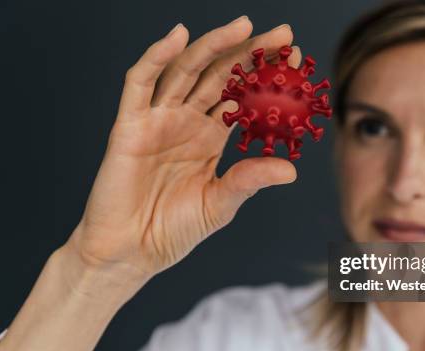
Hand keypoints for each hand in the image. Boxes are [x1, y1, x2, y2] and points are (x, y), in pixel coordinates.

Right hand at [63, 17, 300, 291]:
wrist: (131, 252)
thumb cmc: (173, 230)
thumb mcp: (220, 204)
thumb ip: (249, 180)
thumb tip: (291, 170)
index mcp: (209, 138)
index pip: (241, 96)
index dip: (265, 77)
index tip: (294, 61)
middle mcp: (186, 122)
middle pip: (219, 75)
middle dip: (248, 52)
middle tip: (281, 34)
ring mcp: (158, 119)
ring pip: (185, 71)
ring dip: (211, 45)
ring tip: (242, 25)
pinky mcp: (129, 124)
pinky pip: (140, 83)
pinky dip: (156, 57)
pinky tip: (179, 35)